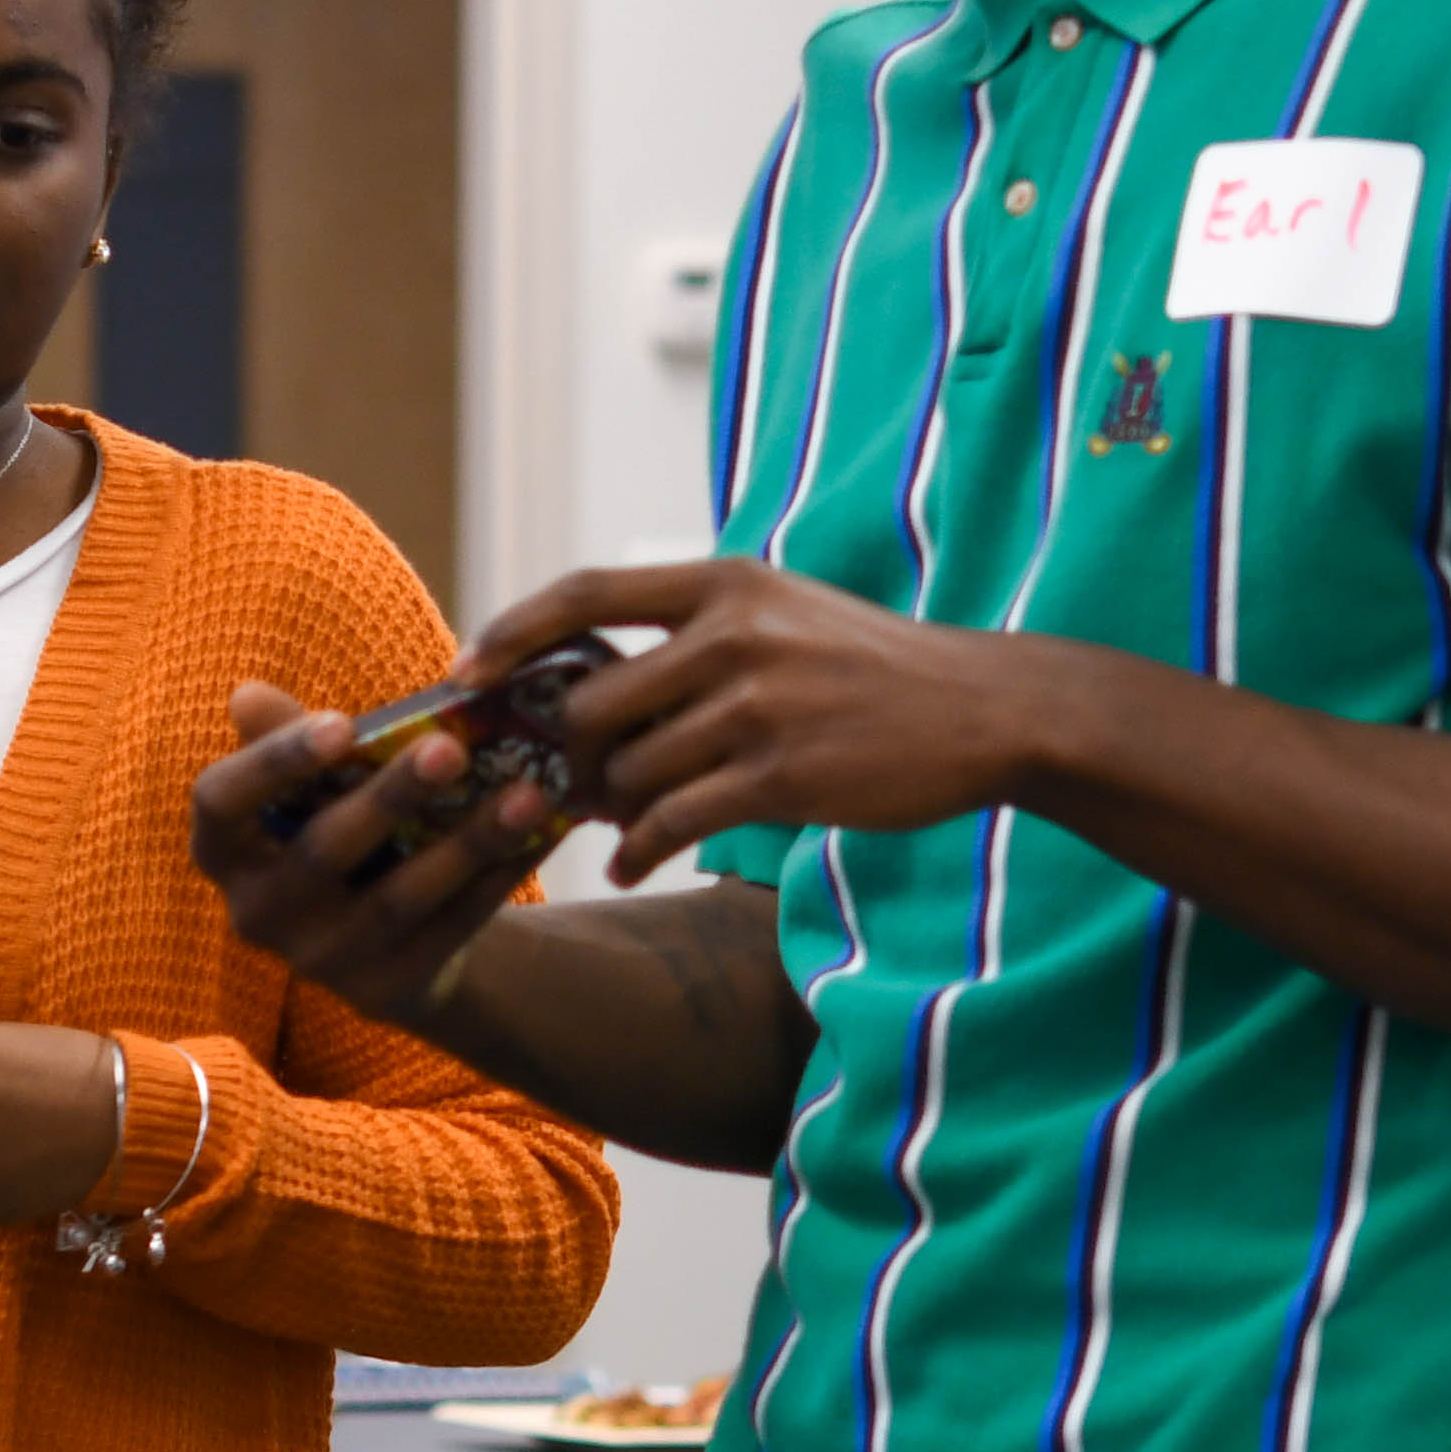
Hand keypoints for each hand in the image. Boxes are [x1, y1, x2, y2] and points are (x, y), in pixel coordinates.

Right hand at [191, 681, 554, 1029]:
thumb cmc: (338, 829)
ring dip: (467, 842)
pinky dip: (498, 877)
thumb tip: (247, 695)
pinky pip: (449, 928)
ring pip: (398, 898)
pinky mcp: (384, 991)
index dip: (275, 762)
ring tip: (527, 793)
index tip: (342, 723)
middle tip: (452, 748)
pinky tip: (542, 833)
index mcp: (225, 851)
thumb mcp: (310, 787)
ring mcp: (320, 961)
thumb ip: (286, 739)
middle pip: (322, 850)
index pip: (221, 801)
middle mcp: (257, 913)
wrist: (383, 938)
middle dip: (389, 797)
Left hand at [461, 559, 1040, 883]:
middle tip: (563, 785)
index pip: (587, 593)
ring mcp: (760, 705)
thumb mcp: (783, 613)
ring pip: (632, 770)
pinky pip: (673, 822)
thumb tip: (585, 685)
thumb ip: (694, 632)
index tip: (465, 672)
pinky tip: (635, 868)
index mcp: (727, 583)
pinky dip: (640, 852)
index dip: (512, 632)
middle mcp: (735, 634)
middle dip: (568, 754)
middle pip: (593, 702)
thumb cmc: (869, 667)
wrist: (985, 710)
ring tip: (618, 826)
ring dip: (613, 809)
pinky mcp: (784, 775)